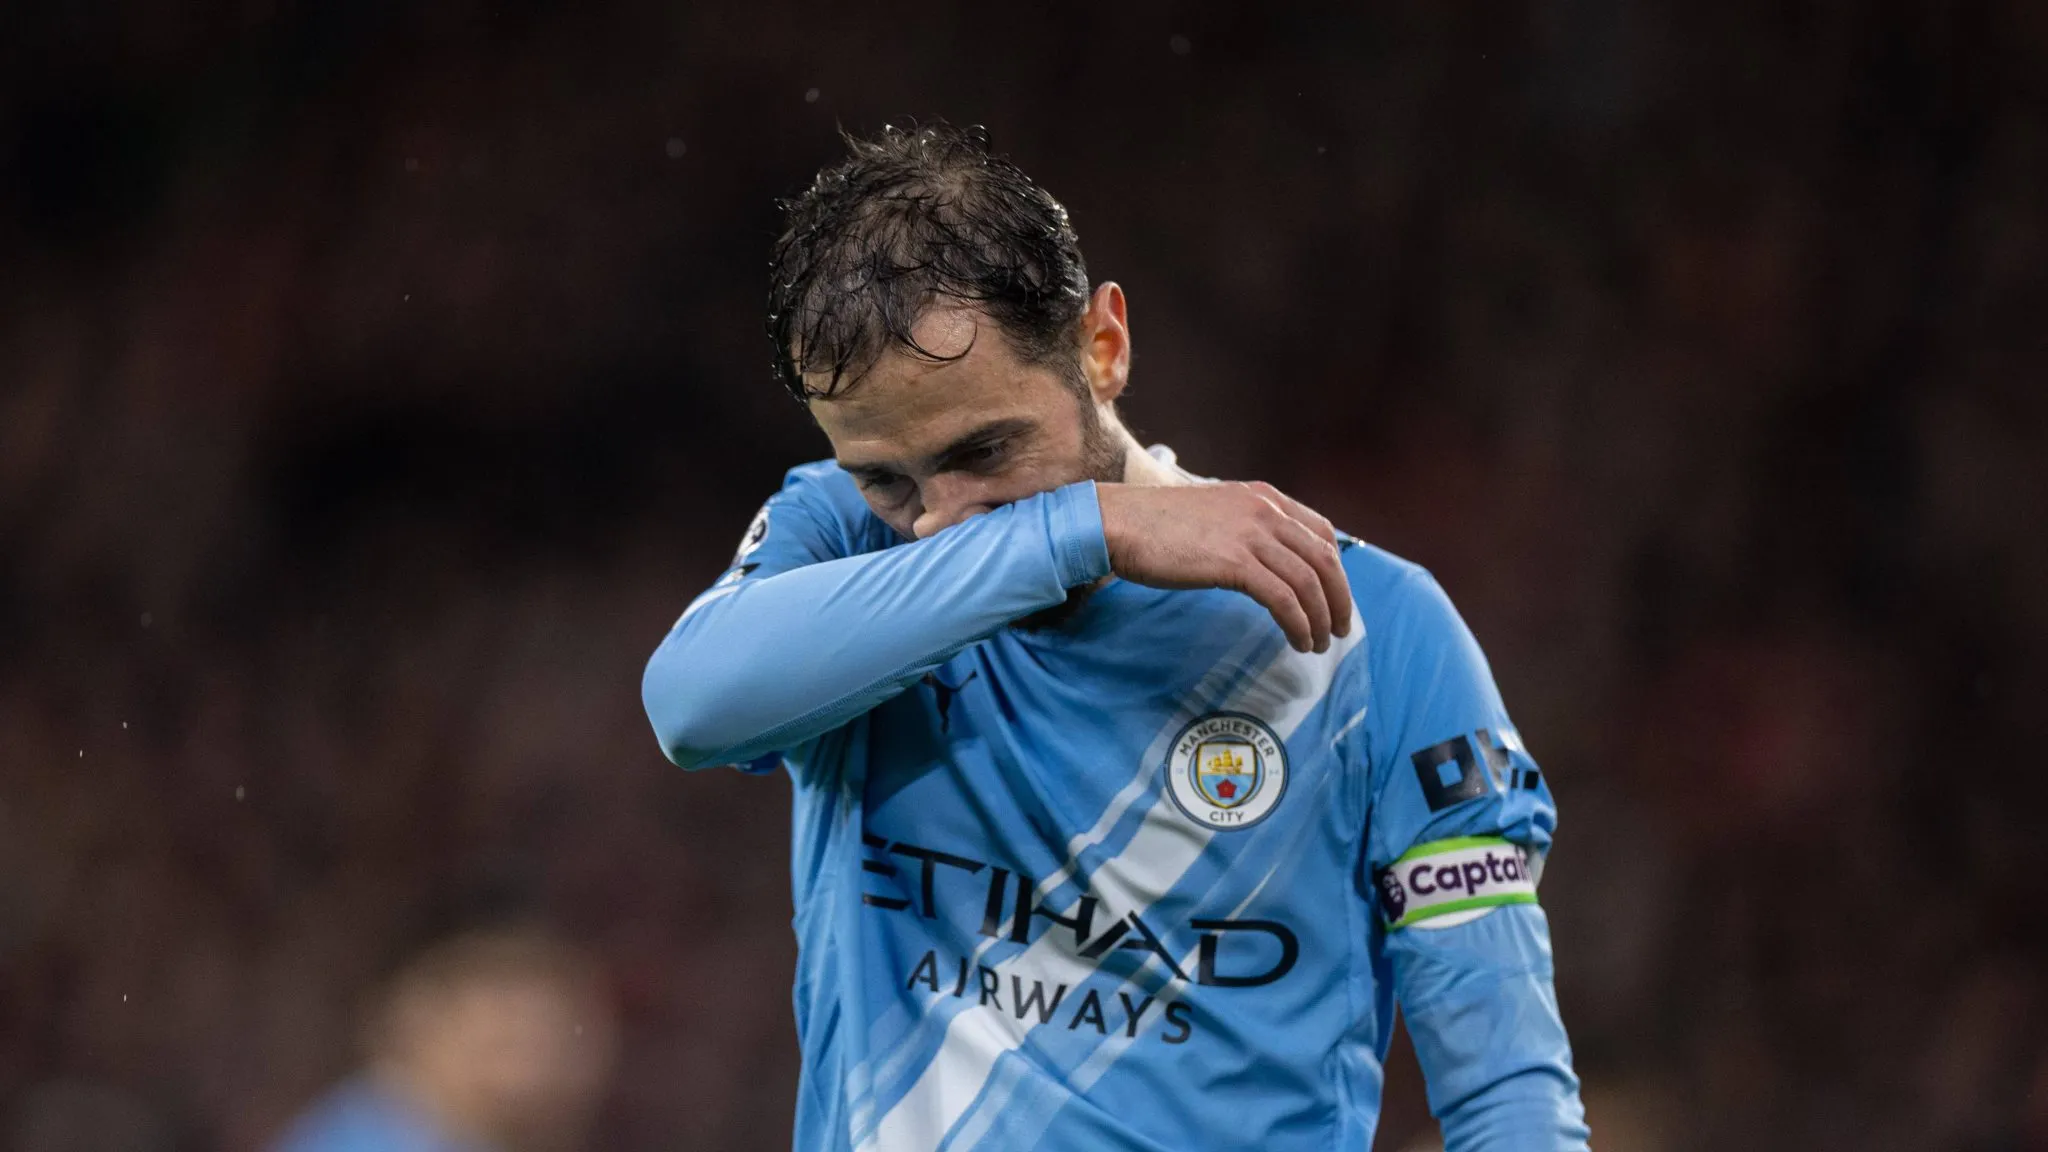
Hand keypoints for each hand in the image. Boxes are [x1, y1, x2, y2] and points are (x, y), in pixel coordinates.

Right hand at [1096, 481, 1353, 652]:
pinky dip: (1298, 624)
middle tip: (1340, 629)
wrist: (1119, 523)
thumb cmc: (1156, 525)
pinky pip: (1283, 599)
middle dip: (1339, 599)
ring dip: (1321, 618)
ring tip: (1319, 644)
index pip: (1322, 532)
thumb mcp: (1214, 516)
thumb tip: (1265, 563)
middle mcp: (1265, 510)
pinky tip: (1297, 640)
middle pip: (1324, 559)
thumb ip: (1244, 529)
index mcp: (1263, 497)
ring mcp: (1252, 534)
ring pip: (1309, 582)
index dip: (1336, 569)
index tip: (1334, 596)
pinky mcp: (1235, 562)